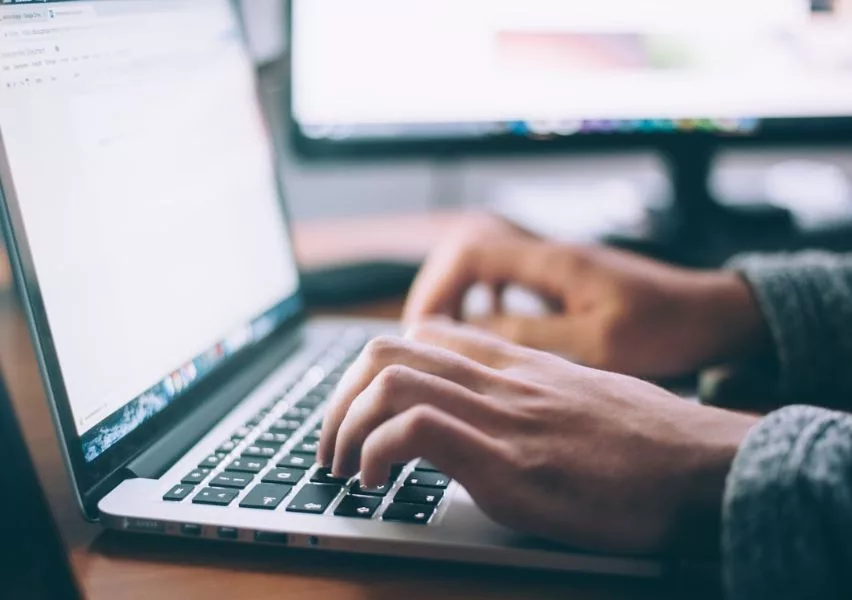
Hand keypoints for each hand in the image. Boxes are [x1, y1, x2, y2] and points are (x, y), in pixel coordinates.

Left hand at [319, 321, 757, 554]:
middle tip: (331, 445)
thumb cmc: (651, 443)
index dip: (373, 370)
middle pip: (387, 351)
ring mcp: (502, 416)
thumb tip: (496, 416)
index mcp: (516, 365)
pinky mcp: (508, 463)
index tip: (360, 411)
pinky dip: (376, 452)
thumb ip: (531, 396)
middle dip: (338, 398)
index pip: (422, 335)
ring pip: (389, 380)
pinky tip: (376, 482)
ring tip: (343, 467)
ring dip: (344, 426)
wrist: (706, 467)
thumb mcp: (583, 398)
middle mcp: (501, 380)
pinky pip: (415, 430)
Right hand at [404, 215, 767, 378]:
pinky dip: (484, 298)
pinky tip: (487, 327)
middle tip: (424, 335)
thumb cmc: (666, 328)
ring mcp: (556, 263)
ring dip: (458, 293)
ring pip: (483, 262)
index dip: (437, 287)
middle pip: (467, 249)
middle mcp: (549, 253)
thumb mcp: (598, 343)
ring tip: (445, 334)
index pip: (471, 252)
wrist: (713, 314)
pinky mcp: (564, 278)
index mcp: (554, 261)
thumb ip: (531, 335)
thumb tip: (470, 333)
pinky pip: (506, 277)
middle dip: (438, 290)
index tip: (424, 330)